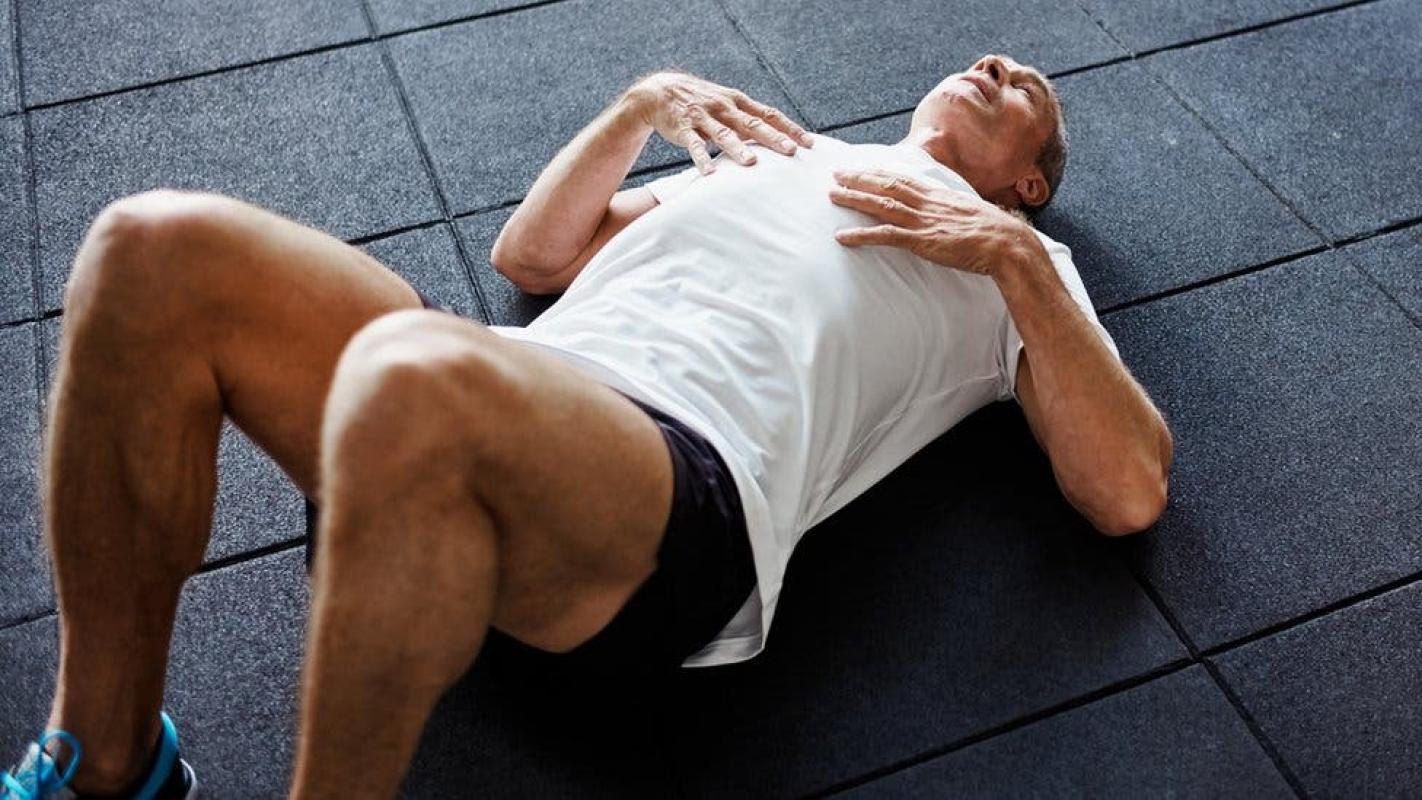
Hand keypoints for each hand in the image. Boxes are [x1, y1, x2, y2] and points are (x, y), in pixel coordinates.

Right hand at [627, 72, 813, 174]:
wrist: (661, 91)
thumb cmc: (702, 103)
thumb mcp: (727, 106)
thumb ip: (748, 121)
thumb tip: (777, 139)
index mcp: (738, 102)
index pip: (769, 114)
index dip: (789, 128)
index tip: (809, 143)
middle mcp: (724, 107)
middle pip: (753, 123)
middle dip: (773, 138)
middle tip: (791, 152)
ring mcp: (704, 116)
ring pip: (724, 134)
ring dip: (737, 148)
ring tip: (751, 163)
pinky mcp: (684, 127)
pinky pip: (694, 145)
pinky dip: (701, 158)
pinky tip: (709, 174)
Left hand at [829, 168, 1043, 278]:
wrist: (1006, 243)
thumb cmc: (992, 231)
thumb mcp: (967, 211)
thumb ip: (949, 208)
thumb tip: (942, 211)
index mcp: (937, 194)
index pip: (902, 178)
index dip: (878, 172)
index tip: (861, 168)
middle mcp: (927, 202)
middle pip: (886, 184)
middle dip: (859, 178)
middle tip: (835, 173)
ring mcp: (923, 220)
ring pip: (881, 204)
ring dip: (854, 199)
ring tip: (832, 195)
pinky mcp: (921, 240)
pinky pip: (885, 235)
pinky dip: (861, 235)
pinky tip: (842, 236)